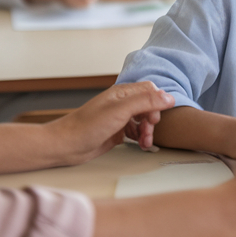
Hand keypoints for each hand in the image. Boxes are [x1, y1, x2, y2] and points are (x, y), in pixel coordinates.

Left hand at [47, 82, 174, 163]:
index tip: (156, 118)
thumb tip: (169, 97)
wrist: (67, 145)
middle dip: (152, 120)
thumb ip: (145, 102)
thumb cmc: (87, 126)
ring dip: (148, 131)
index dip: (157, 103)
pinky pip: (136, 131)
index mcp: (122, 93)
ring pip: (144, 120)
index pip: (150, 90)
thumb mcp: (120, 111)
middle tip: (148, 131)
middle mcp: (122, 103)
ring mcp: (119, 117)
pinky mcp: (117, 131)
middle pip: (149, 106)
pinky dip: (141, 137)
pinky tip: (139, 144)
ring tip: (144, 143)